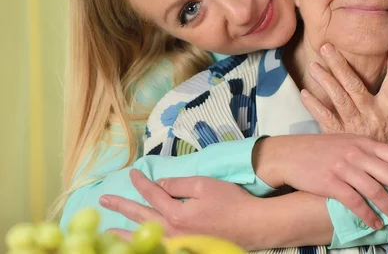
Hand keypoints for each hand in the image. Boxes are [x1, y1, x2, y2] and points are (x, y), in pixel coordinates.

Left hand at [100, 170, 259, 248]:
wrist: (251, 226)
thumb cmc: (230, 202)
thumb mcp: (204, 185)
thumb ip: (179, 184)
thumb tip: (161, 184)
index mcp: (175, 212)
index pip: (152, 194)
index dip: (141, 182)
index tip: (132, 173)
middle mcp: (171, 230)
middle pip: (140, 216)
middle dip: (121, 207)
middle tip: (104, 200)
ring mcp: (177, 242)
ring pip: (144, 237)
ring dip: (124, 233)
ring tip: (107, 232)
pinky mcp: (184, 248)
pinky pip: (156, 246)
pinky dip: (142, 244)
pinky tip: (137, 243)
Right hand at [253, 134, 387, 229]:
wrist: (291, 154)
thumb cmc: (325, 149)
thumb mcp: (355, 141)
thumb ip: (383, 148)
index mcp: (367, 143)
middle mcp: (358, 153)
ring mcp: (344, 167)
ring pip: (376, 191)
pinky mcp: (330, 182)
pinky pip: (354, 201)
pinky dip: (368, 214)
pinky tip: (376, 224)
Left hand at [301, 37, 387, 143]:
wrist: (385, 174)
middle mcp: (374, 114)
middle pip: (354, 84)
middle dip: (339, 64)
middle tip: (325, 47)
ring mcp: (356, 126)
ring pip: (338, 98)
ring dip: (324, 80)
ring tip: (313, 65)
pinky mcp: (341, 137)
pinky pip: (325, 118)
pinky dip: (314, 105)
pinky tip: (304, 93)